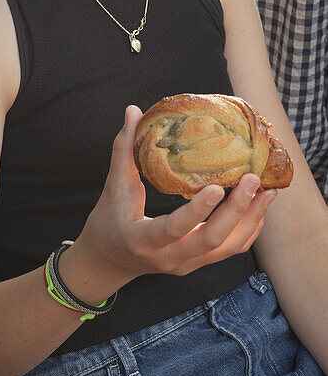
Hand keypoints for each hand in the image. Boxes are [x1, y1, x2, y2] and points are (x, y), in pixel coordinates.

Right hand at [64, 106, 274, 295]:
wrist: (109, 260)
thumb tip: (133, 111)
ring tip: (267, 192)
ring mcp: (186, 264)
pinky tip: (258, 207)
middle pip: (210, 241)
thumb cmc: (108, 221)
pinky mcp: (197, 264)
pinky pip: (229, 250)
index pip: (173, 229)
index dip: (196, 211)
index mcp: (142, 239)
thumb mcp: (113, 186)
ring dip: (251, 220)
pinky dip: (248, 229)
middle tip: (253, 180)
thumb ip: (124, 149)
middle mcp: (168, 257)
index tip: (217, 187)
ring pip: (227, 248)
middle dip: (237, 211)